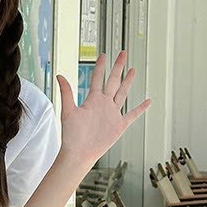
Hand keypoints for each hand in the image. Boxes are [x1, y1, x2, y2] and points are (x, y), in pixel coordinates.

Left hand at [56, 51, 150, 169]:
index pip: (98, 78)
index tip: (104, 55)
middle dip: (118, 67)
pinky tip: (148, 101)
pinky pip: (133, 114)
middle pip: (113, 81)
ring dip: (128, 82)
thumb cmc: (71, 135)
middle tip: (123, 53)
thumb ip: (66, 93)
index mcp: (92, 100)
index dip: (101, 66)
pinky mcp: (119, 125)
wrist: (79, 153)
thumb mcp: (68, 111)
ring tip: (133, 70)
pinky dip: (141, 108)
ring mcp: (112, 113)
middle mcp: (103, 104)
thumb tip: (59, 75)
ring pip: (123, 93)